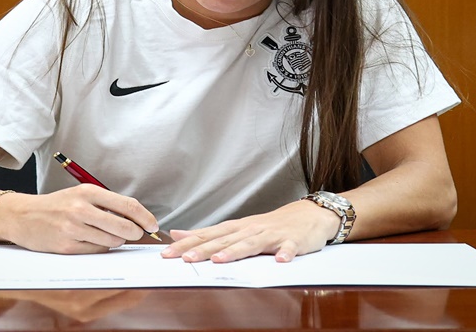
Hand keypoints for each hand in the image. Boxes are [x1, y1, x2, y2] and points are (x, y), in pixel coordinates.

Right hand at [0, 185, 159, 253]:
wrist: (23, 216)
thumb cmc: (56, 206)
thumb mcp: (81, 195)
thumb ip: (107, 204)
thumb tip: (136, 218)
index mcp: (88, 192)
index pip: (128, 205)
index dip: (145, 217)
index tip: (153, 225)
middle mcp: (81, 209)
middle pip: (124, 226)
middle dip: (135, 233)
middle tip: (136, 234)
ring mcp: (73, 229)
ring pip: (112, 242)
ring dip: (115, 241)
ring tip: (105, 235)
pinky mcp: (67, 246)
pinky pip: (96, 252)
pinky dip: (99, 248)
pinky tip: (90, 241)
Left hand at [160, 200, 338, 262]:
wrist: (308, 215)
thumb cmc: (270, 225)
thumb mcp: (238, 227)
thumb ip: (209, 234)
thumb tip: (178, 234)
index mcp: (236, 228)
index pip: (207, 235)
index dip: (187, 244)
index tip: (167, 253)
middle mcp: (250, 229)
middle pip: (224, 240)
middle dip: (204, 249)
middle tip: (185, 259)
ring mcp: (271, 235)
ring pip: (251, 244)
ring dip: (235, 251)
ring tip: (220, 260)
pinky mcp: (293, 241)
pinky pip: (289, 247)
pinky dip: (285, 253)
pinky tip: (280, 260)